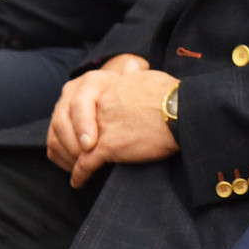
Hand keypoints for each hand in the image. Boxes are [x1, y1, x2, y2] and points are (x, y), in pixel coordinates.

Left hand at [47, 65, 177, 186]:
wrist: (183, 110)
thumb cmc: (170, 94)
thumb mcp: (145, 76)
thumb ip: (131, 75)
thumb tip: (131, 67)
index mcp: (102, 85)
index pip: (71, 103)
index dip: (67, 121)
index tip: (70, 131)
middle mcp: (97, 104)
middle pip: (64, 125)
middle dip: (64, 142)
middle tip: (68, 154)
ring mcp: (101, 126)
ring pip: (71, 147)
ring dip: (69, 160)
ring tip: (73, 168)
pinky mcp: (109, 146)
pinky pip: (84, 164)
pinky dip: (79, 174)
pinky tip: (78, 181)